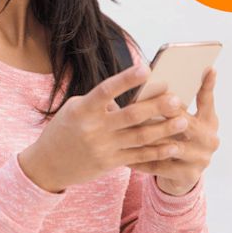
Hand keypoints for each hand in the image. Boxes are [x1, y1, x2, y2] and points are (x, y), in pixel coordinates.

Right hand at [18, 64, 188, 192]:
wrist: (48, 163)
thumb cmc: (65, 129)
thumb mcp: (75, 110)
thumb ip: (101, 103)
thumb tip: (135, 94)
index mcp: (82, 109)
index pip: (106, 90)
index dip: (126, 79)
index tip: (146, 69)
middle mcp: (93, 128)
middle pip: (131, 115)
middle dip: (156, 107)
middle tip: (177, 99)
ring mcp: (102, 147)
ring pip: (140, 137)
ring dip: (164, 129)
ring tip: (183, 121)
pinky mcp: (110, 163)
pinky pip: (139, 157)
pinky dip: (157, 152)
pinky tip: (173, 146)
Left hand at [127, 67, 219, 195]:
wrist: (180, 175)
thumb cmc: (174, 138)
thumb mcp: (180, 121)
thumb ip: (170, 105)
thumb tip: (146, 78)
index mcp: (208, 121)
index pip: (207, 99)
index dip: (207, 84)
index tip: (207, 67)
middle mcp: (209, 139)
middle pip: (184, 121)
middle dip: (162, 111)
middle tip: (140, 102)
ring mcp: (201, 158)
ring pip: (168, 144)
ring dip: (145, 137)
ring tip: (123, 130)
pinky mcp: (189, 175)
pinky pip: (159, 165)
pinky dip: (140, 159)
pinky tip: (122, 155)